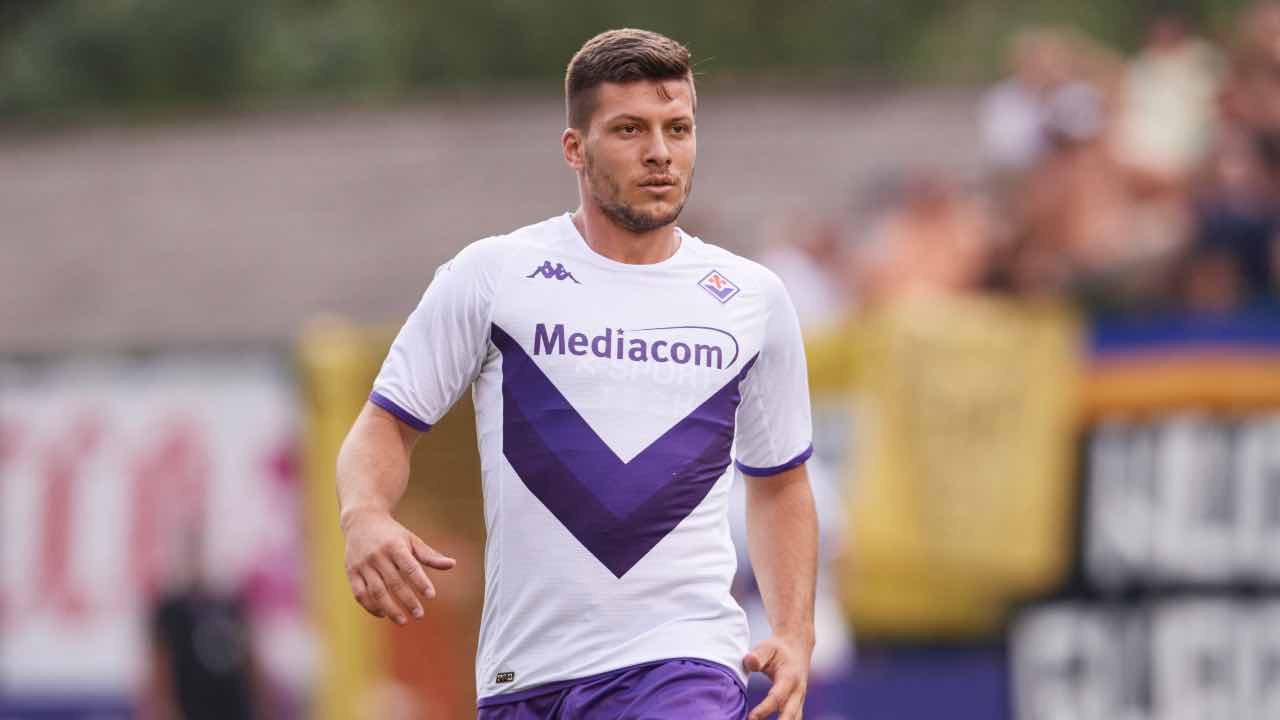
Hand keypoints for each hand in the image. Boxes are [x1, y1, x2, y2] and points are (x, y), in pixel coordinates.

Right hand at [341, 507, 455, 624]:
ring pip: (376, 591)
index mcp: (395, 546)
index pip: (410, 567)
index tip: (431, 596)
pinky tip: (383, 614)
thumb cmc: (392, 534)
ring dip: (390, 609)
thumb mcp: (411, 540)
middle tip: (419, 615)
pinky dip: (371, 607)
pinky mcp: (351, 572)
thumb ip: (429, 555)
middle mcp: (378, 556)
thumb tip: (452, 564)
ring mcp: (363, 565)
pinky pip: (360, 594)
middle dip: (407, 601)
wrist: (361, 520)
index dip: (421, 582)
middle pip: (394, 583)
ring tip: (403, 621)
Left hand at [743, 634, 811, 719]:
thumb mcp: (766, 647)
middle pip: (790, 714)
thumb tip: (749, 662)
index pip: (776, 697)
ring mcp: (800, 699)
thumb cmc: (777, 648)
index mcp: (789, 677)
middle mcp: (798, 691)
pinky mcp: (797, 704)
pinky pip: (792, 718)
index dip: (764, 709)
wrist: (797, 646)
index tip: (750, 718)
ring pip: (794, 719)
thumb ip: (757, 656)